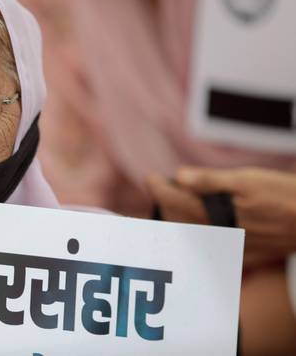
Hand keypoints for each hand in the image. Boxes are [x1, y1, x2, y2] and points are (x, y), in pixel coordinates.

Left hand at [148, 167, 295, 264]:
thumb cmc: (284, 195)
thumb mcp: (247, 179)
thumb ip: (210, 180)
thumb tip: (179, 177)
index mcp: (214, 212)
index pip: (173, 201)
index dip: (158, 189)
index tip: (151, 178)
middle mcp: (218, 234)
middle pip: (178, 221)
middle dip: (164, 204)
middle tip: (159, 188)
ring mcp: (229, 247)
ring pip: (191, 236)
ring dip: (177, 221)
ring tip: (173, 205)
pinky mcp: (245, 255)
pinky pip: (211, 249)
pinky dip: (198, 239)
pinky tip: (197, 230)